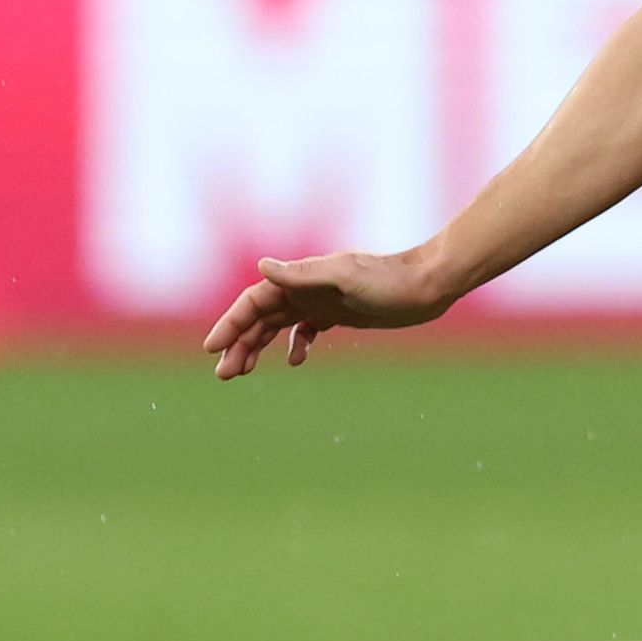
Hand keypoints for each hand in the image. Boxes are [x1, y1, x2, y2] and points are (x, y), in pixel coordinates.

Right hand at [203, 250, 455, 378]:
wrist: (428, 284)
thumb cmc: (390, 279)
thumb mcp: (346, 277)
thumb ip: (304, 274)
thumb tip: (262, 266)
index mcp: (301, 278)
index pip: (254, 301)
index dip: (231, 323)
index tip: (213, 349)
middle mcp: (307, 288)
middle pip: (261, 316)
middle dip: (239, 343)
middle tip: (224, 374)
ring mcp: (322, 301)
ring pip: (279, 325)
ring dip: (259, 346)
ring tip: (242, 372)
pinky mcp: (340, 314)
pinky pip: (306, 328)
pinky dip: (296, 343)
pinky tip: (295, 361)